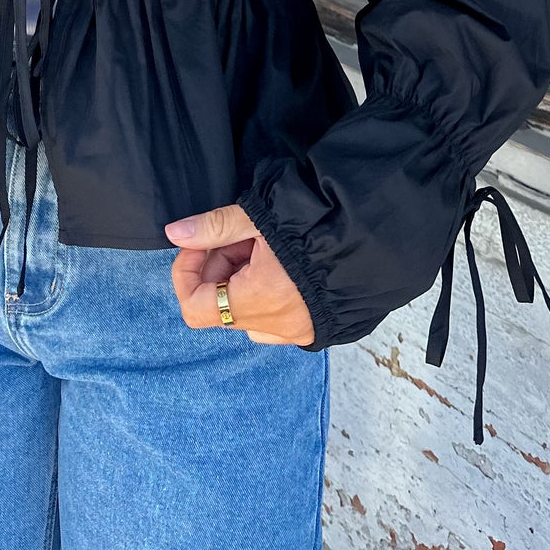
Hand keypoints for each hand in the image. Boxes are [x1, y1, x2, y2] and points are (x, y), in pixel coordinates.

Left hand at [164, 203, 315, 346]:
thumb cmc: (316, 223)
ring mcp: (297, 331)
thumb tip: (175, 232)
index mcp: (259, 300)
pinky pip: (272, 318)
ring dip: (241, 279)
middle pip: (219, 305)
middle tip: (239, 233)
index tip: (198, 242)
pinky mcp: (313, 328)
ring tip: (263, 245)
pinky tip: (280, 261)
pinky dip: (264, 292)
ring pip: (245, 311)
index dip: (187, 270)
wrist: (374, 234)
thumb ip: (214, 227)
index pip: (195, 306)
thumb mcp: (259, 217)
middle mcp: (277, 326)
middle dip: (218, 266)